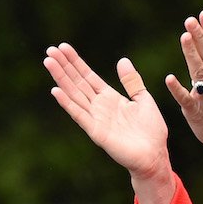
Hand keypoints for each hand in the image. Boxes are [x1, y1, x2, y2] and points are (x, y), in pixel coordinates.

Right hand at [45, 43, 171, 183]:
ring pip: (74, 94)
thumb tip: (122, 60)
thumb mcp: (143, 99)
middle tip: (50, 50)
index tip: (63, 48)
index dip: (76, 62)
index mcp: (109, 98)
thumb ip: (131, 81)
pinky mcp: (95, 131)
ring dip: (61, 78)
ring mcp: (95, 118)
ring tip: (48, 62)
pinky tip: (56, 90)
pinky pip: (78, 114)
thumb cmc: (151, 131)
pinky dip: (67, 103)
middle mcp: (99, 106)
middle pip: (77, 82)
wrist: (154, 155)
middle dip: (64, 66)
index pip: (88, 76)